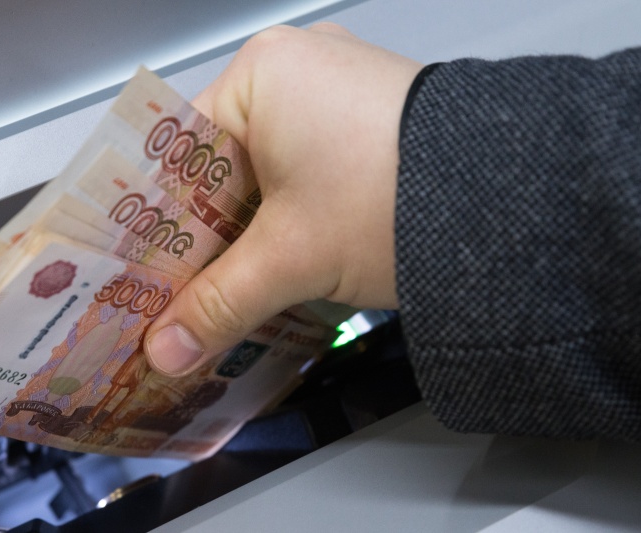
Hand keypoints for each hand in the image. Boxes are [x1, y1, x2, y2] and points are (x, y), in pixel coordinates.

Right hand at [143, 23, 421, 375]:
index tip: (133, 274)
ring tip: (214, 296)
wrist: (519, 199)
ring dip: (241, 239)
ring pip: (259, 178)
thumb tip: (164, 349)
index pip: (174, 155)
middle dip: (199, 241)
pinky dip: (282, 223)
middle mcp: (293, 71)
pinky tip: (270, 271)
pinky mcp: (365, 127)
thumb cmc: (397, 196)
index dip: (153, 223)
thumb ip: (218, 304)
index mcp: (259, 74)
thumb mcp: (291, 257)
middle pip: (216, 170)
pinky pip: (298, 176)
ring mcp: (333, 96)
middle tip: (170, 299)